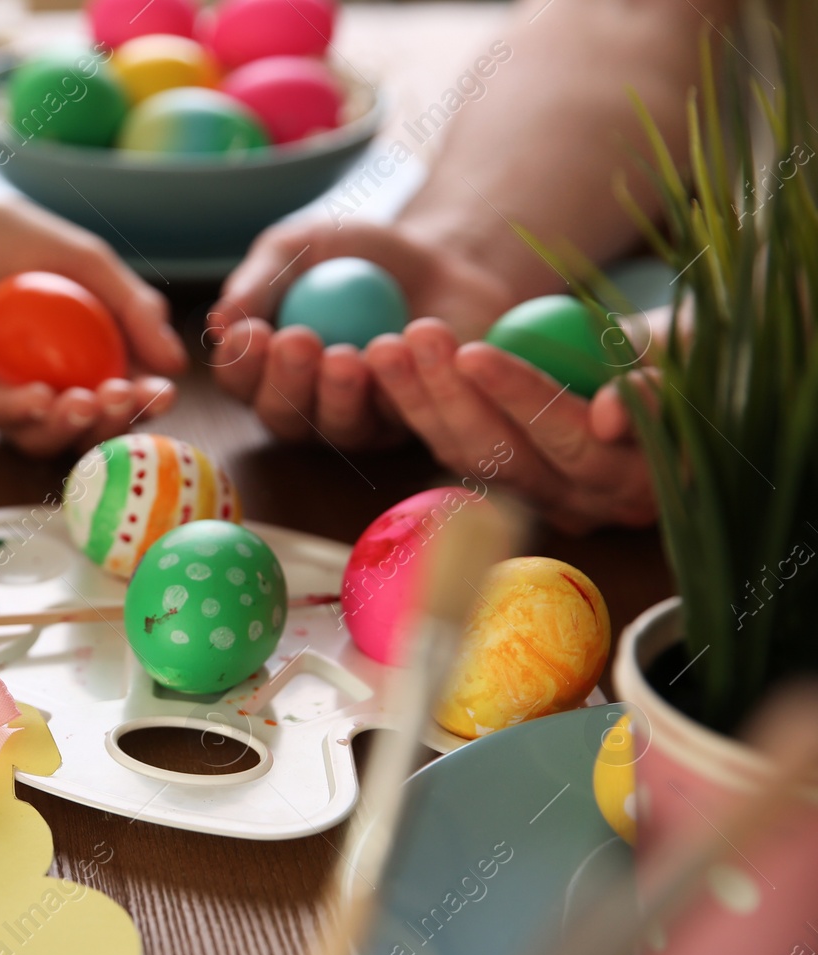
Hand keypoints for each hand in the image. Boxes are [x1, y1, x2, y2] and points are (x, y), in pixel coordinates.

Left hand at [0, 200, 185, 455]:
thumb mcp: (82, 258)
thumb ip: (132, 305)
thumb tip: (178, 362)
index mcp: (77, 356)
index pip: (120, 393)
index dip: (145, 402)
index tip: (163, 391)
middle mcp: (42, 383)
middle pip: (87, 427)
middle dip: (114, 422)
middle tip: (123, 397)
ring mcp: (0, 394)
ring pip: (43, 436)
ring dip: (72, 426)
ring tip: (86, 399)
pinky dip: (21, 411)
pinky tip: (41, 396)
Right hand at [206, 220, 514, 448]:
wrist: (435, 257)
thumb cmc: (352, 254)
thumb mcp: (297, 249)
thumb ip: (258, 283)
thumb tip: (217, 324)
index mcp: (265, 370)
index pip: (240, 380)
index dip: (241, 363)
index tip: (248, 334)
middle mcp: (305, 407)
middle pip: (283, 417)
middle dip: (287, 382)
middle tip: (297, 343)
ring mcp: (358, 421)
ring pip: (340, 427)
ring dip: (339, 395)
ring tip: (345, 356)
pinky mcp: (411, 422)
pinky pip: (401, 416)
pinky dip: (399, 387)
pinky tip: (397, 352)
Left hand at [366, 318, 656, 531]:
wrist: (667, 370)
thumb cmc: (685, 350)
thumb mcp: (686, 352)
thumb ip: (655, 383)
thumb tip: (605, 416)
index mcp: (641, 477)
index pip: (570, 441)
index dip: (522, 398)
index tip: (475, 352)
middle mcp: (587, 501)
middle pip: (508, 457)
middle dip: (454, 394)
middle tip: (418, 337)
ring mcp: (540, 497)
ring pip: (469, 457)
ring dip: (421, 401)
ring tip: (386, 347)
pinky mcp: (501, 482)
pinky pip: (451, 450)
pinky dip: (416, 408)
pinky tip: (384, 367)